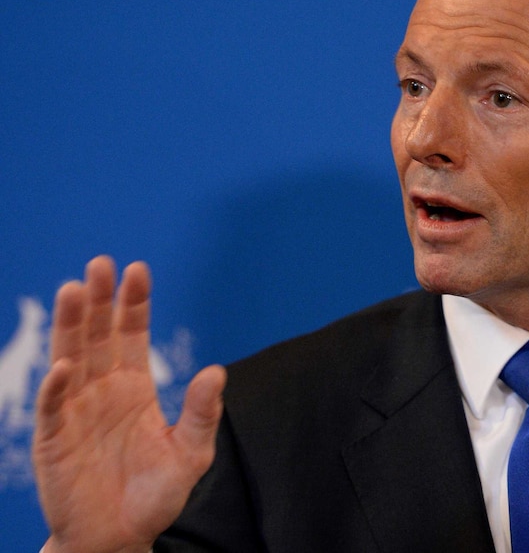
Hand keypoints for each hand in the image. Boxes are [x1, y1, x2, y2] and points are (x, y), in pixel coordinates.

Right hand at [32, 257, 226, 552]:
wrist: (119, 537)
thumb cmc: (155, 495)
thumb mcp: (190, 453)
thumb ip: (202, 413)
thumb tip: (216, 370)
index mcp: (134, 386)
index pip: (132, 333)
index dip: (134, 302)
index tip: (138, 269)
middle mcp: (102, 389)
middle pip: (98, 335)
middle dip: (99, 300)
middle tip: (101, 263)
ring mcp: (74, 410)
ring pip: (70, 357)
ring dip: (71, 326)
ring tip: (74, 290)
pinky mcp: (53, 439)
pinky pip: (52, 407)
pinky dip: (55, 386)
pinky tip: (64, 365)